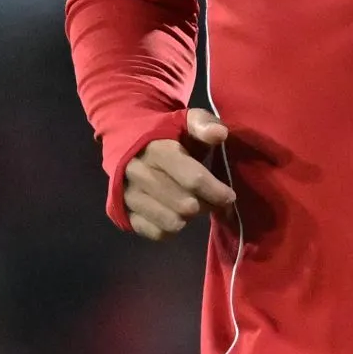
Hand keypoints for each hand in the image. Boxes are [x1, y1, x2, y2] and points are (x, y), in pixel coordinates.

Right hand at [123, 108, 235, 240]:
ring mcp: (128, 195)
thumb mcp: (184, 120)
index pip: (193, 179)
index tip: (229, 196)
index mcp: (156, 149)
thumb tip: (220, 134)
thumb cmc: (164, 133)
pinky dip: (172, 228)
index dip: (216, 191)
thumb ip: (203, 124)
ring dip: (189, 218)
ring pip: (172, 222)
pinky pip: (156, 233)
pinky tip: (175, 214)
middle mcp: (138, 174)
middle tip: (210, 199)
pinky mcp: (123, 212)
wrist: (124, 139)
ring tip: (192, 204)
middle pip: (185, 205)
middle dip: (206, 205)